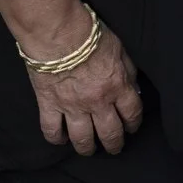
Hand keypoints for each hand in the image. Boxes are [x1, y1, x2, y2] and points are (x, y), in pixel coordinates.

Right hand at [23, 12, 143, 155]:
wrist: (58, 33)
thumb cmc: (91, 35)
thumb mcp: (121, 50)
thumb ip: (128, 71)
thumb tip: (133, 88)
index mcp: (118, 87)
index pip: (132, 114)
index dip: (134, 124)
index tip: (132, 128)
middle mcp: (97, 102)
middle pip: (109, 132)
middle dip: (114, 144)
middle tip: (114, 148)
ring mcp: (72, 106)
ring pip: (82, 138)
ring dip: (87, 148)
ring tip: (89, 150)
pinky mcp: (49, 104)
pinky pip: (51, 129)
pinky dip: (56, 138)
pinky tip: (60, 140)